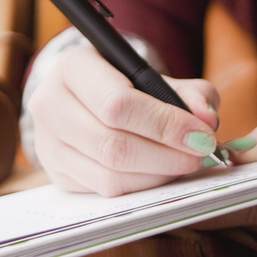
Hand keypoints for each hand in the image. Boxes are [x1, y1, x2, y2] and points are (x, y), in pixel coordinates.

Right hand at [27, 44, 222, 195]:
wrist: (87, 98)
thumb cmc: (127, 84)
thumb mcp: (159, 77)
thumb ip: (190, 93)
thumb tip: (207, 119)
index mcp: (73, 67)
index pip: (118, 104)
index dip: (165, 124)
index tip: (202, 135)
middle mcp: (50, 104)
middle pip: (113, 144)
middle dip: (167, 155)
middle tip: (200, 154)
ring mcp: (48, 143)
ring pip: (110, 174)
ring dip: (158, 175)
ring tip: (185, 163)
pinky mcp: (57, 173)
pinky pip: (104, 189)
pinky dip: (141, 186)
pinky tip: (161, 173)